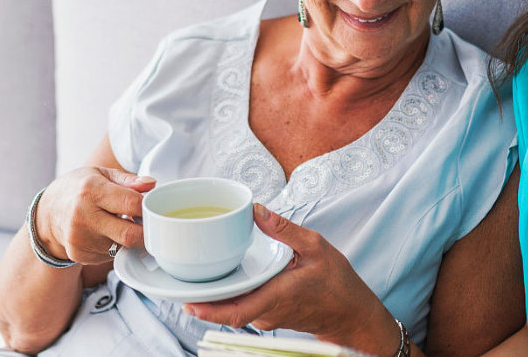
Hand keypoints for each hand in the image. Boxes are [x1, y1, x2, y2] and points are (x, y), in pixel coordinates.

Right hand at [36, 166, 154, 264]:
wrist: (49, 212)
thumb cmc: (79, 189)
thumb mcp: (101, 174)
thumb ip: (128, 180)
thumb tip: (151, 184)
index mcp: (90, 191)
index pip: (132, 203)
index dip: (147, 206)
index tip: (150, 206)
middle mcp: (82, 216)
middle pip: (130, 234)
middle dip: (145, 231)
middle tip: (145, 223)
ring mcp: (79, 239)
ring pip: (121, 247)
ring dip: (127, 238)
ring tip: (118, 223)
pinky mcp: (79, 255)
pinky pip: (110, 256)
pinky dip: (113, 246)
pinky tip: (104, 234)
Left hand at [184, 205, 398, 354]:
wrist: (351, 314)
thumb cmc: (338, 284)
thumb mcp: (317, 247)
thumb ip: (285, 230)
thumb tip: (256, 210)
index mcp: (276, 296)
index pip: (236, 311)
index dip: (209, 310)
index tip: (187, 302)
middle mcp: (266, 312)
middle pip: (226, 310)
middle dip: (201, 299)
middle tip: (176, 282)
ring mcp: (266, 317)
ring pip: (233, 308)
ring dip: (213, 296)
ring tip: (192, 275)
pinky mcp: (267, 315)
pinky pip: (242, 306)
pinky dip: (228, 294)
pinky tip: (219, 277)